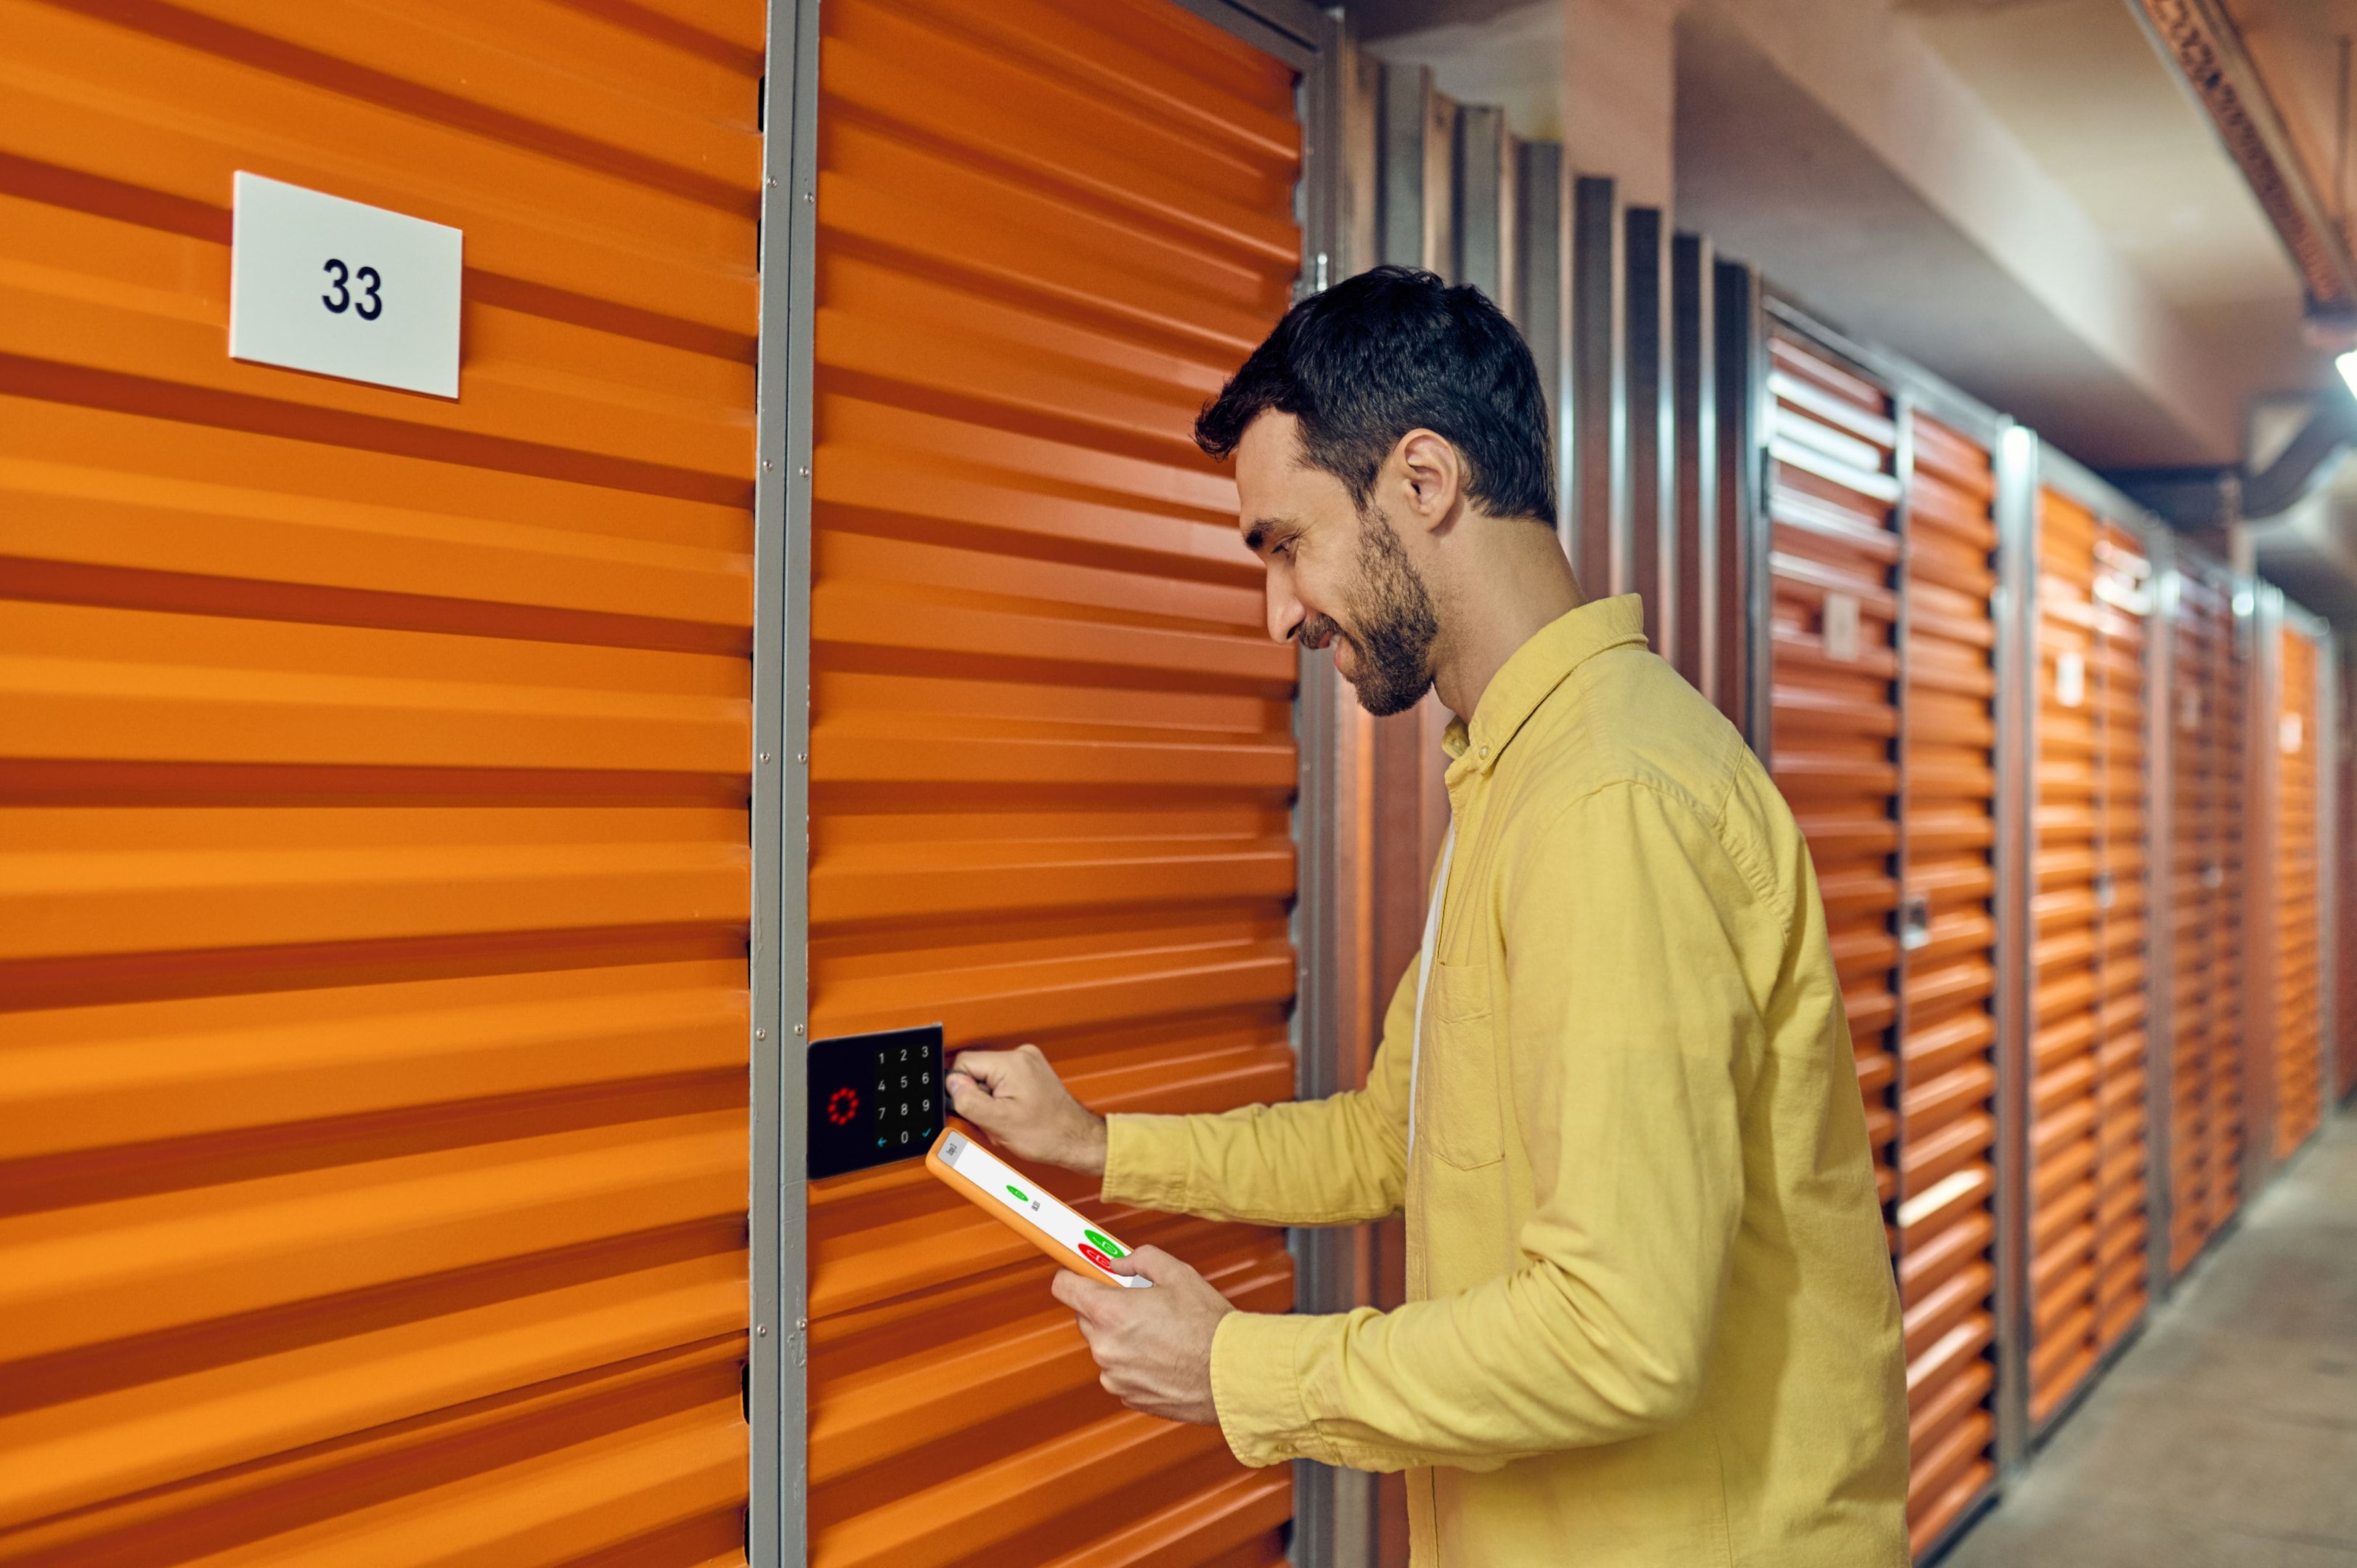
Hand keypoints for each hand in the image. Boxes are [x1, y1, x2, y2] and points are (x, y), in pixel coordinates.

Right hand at [945, 1044, 1108, 1175]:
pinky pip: (1002, 1084)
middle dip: (978, 1100)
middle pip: (976, 1072)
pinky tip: (1011, 1117)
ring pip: (987, 1080)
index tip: (973, 1109)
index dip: (961, 1089)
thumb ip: (969, 1101)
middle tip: (992, 1121)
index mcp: (1011, 1063)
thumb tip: (952, 1084)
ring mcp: (1027, 1064)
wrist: (1076, 1140)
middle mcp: (1020, 1056)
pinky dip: (1001, 1102)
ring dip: (989, 1104)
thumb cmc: (1048, 1134)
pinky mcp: (1030, 1074)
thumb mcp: (999, 1122)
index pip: (964, 1063)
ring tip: (1005, 1121)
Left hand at [1053, 1246, 1234, 1424]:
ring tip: (1160, 1334)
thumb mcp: (1178, 1274)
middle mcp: (1105, 1346)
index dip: (1073, 1275)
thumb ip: (1140, 1259)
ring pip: (1104, 1346)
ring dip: (1122, 1338)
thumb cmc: (1209, 1328)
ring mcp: (1114, 1375)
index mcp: (1111, 1312)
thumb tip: (1120, 1263)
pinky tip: (1162, 1356)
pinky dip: (1133, 1363)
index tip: (1081, 1273)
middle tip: (1136, 1302)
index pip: (1064, 1287)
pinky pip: (1119, 1371)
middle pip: (1085, 1317)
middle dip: (1106, 1308)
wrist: (1231, 1375)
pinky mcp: (1126, 1396)